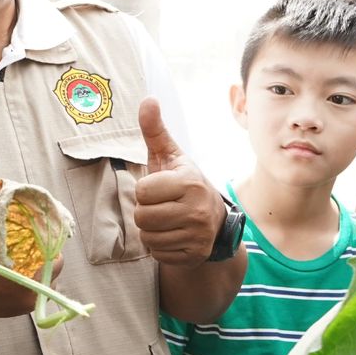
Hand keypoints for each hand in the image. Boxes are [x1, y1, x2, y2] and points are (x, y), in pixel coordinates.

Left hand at [133, 97, 223, 266]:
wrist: (214, 221)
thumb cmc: (183, 184)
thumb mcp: (170, 156)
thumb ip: (155, 130)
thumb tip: (147, 99)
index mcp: (189, 182)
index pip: (142, 191)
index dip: (145, 190)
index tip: (160, 188)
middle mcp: (197, 209)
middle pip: (142, 217)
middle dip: (146, 211)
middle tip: (162, 206)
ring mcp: (198, 235)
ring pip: (147, 237)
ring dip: (151, 230)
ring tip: (167, 220)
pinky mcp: (194, 254)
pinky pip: (157, 254)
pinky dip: (160, 246)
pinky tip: (173, 235)